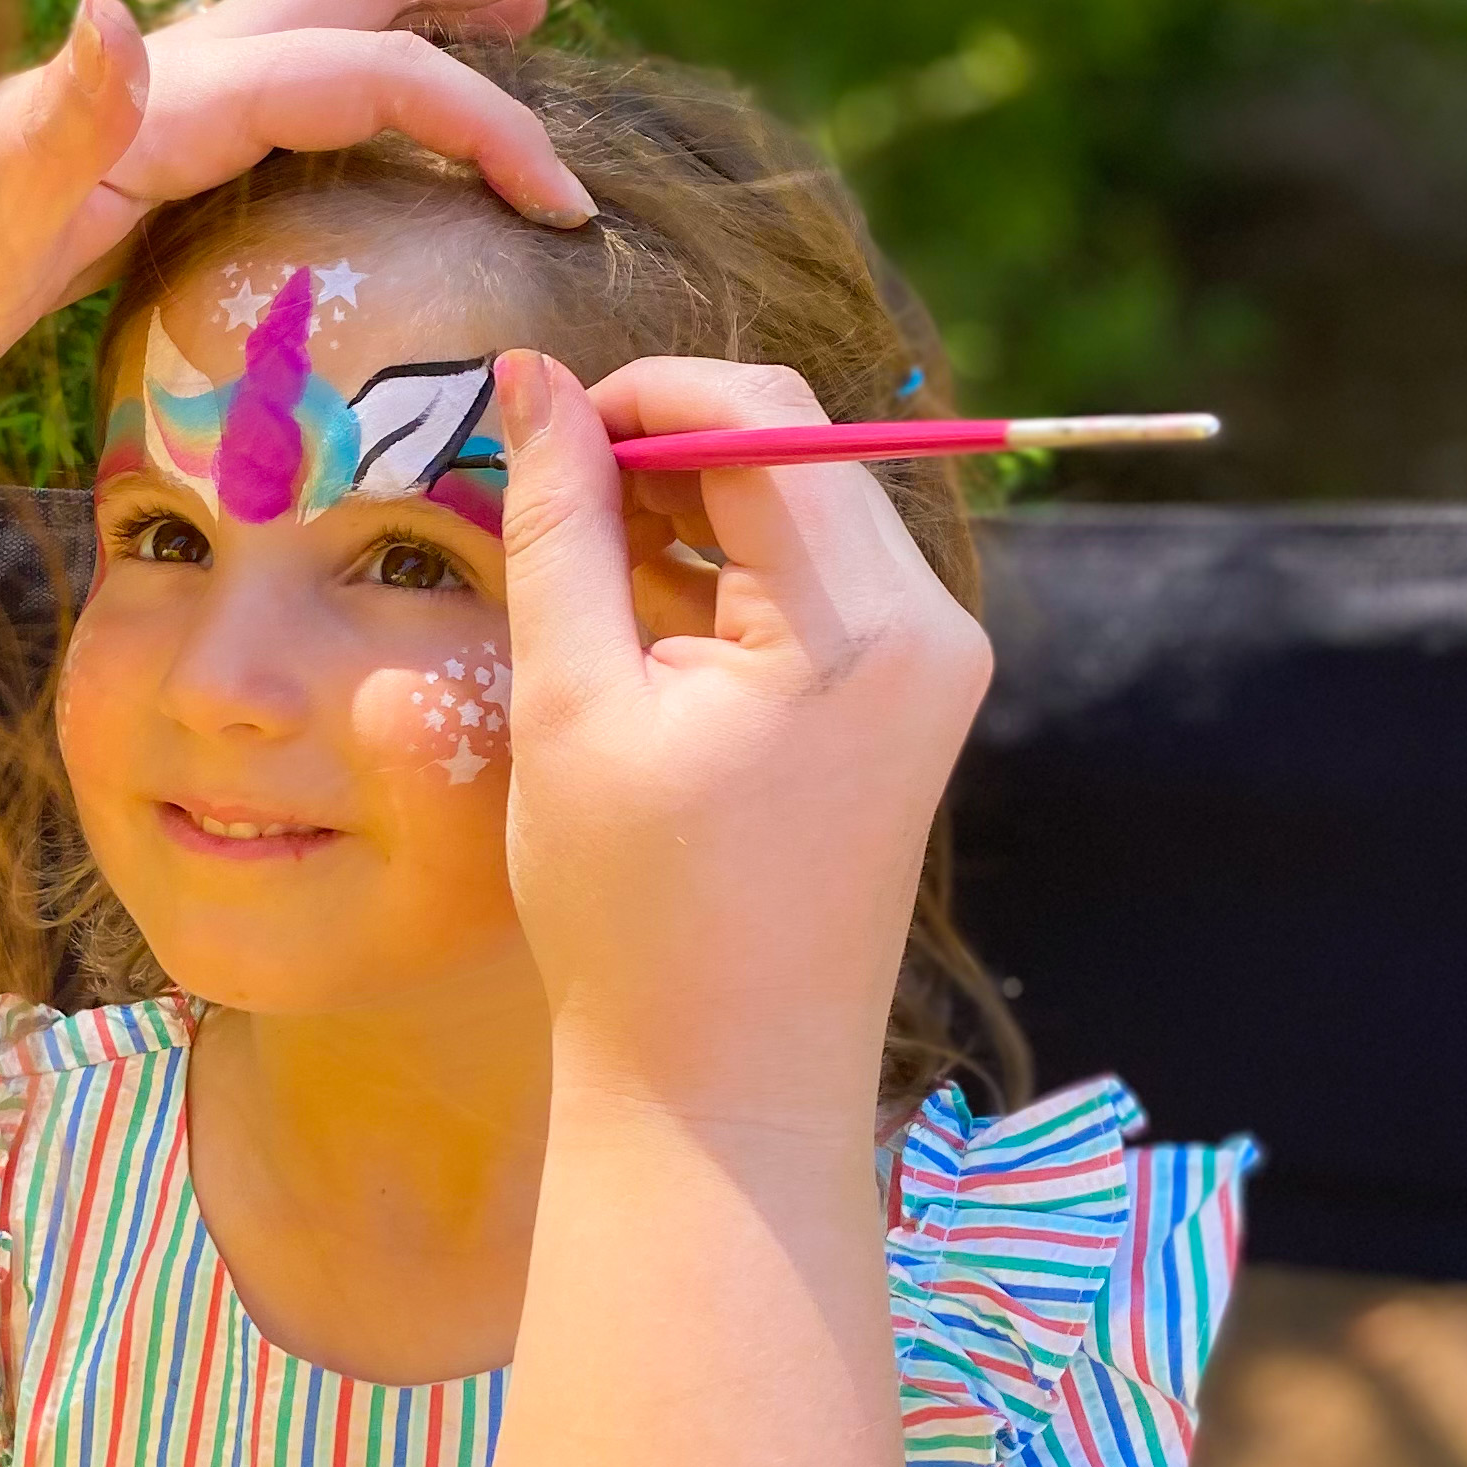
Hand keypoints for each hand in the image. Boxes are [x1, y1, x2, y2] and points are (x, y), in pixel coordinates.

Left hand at [0, 0, 631, 409]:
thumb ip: (56, 121)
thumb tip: (121, 11)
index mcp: (169, 91)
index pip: (370, 72)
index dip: (481, 123)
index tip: (565, 208)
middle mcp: (174, 65)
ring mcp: (161, 93)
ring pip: (336, 10)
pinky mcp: (146, 140)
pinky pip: (298, 75)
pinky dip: (375, 65)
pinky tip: (397, 104)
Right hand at [491, 352, 991, 1133]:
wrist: (727, 1088)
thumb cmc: (637, 916)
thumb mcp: (574, 703)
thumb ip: (559, 523)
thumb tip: (530, 378)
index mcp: (860, 622)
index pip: (760, 412)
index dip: (638, 393)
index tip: (534, 424)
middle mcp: (930, 625)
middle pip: (794, 449)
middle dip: (662, 446)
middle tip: (541, 494)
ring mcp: (935, 664)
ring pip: (805, 509)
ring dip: (692, 511)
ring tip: (579, 573)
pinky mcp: (915, 700)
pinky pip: (822, 583)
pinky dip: (731, 576)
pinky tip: (643, 630)